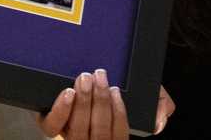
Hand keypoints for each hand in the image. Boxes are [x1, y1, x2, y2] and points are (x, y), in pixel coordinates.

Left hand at [38, 70, 171, 138]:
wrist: (85, 76)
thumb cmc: (112, 88)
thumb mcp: (143, 92)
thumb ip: (158, 103)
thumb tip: (159, 122)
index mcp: (113, 136)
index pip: (119, 136)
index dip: (118, 115)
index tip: (115, 91)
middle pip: (99, 133)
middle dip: (99, 102)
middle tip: (99, 76)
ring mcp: (71, 135)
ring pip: (78, 131)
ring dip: (83, 103)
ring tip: (85, 78)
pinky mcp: (52, 124)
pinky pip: (53, 127)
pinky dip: (61, 110)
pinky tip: (68, 93)